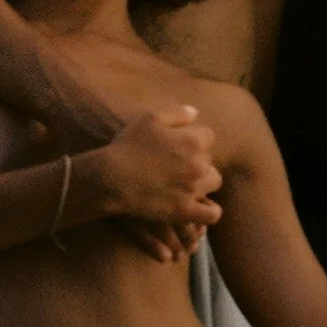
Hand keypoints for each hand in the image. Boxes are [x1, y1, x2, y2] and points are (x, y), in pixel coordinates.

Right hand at [91, 106, 223, 250]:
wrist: (112, 178)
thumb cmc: (128, 145)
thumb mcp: (150, 118)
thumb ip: (177, 113)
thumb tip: (195, 113)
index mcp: (194, 141)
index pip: (208, 137)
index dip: (194, 139)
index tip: (179, 144)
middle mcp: (199, 165)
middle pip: (210, 160)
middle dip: (197, 160)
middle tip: (178, 164)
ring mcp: (193, 189)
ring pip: (214, 182)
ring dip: (204, 181)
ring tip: (188, 182)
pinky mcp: (185, 210)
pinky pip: (211, 214)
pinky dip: (209, 211)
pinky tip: (199, 206)